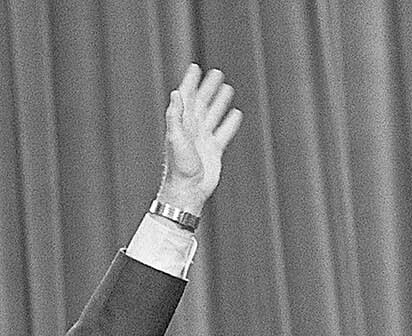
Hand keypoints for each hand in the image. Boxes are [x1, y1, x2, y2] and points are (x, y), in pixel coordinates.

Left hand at [158, 64, 243, 211]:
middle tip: (216, 73)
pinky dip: (230, 123)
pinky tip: (236, 114)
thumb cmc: (179, 167)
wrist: (188, 191)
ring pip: (213, 115)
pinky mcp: (213, 150)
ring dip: (219, 101)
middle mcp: (193, 129)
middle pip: (202, 103)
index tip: (195, 67)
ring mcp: (203, 140)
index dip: (190, 82)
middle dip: (208, 87)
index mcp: (183, 124)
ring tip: (227, 88)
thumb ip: (175, 116)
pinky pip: (223, 132)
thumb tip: (176, 93)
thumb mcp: (176, 139)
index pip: (186, 98)